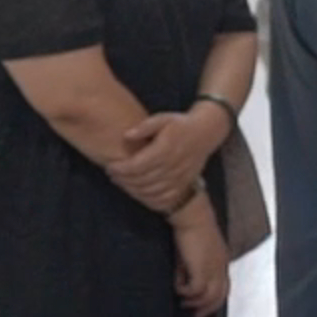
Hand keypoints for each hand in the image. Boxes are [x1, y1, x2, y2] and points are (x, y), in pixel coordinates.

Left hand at [109, 101, 228, 214]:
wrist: (206, 133)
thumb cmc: (180, 124)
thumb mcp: (163, 118)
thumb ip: (144, 126)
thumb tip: (126, 135)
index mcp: (166, 148)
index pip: (137, 165)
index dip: (121, 169)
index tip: (110, 167)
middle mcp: (174, 165)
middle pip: (142, 180)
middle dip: (123, 179)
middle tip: (113, 175)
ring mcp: (180, 177)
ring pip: (151, 191)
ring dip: (133, 189)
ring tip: (122, 182)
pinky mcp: (184, 185)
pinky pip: (164, 198)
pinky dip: (148, 199)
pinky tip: (138, 192)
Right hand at [171, 208, 230, 316]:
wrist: (192, 216)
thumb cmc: (191, 228)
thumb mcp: (194, 251)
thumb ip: (192, 265)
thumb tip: (183, 278)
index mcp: (222, 261)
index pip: (224, 286)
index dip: (215, 298)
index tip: (204, 306)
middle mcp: (221, 267)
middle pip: (221, 295)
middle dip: (208, 308)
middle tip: (196, 316)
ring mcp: (213, 269)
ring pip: (210, 296)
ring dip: (196, 302)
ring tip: (183, 304)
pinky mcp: (202, 269)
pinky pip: (195, 290)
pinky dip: (185, 292)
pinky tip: (177, 287)